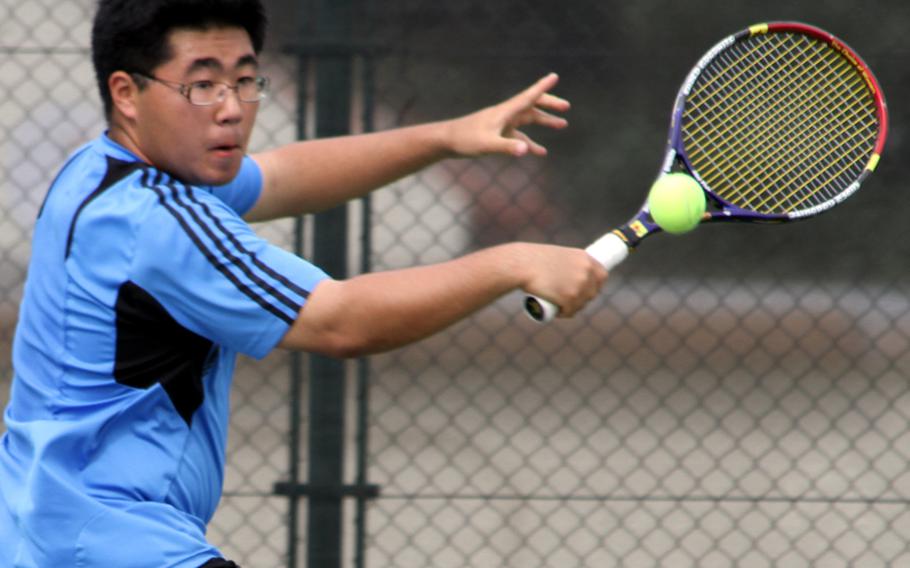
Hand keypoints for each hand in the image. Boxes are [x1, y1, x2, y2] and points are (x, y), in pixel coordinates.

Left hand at [445, 73, 569, 157]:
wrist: (446, 141)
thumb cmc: (465, 140)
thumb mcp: (488, 145)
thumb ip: (507, 147)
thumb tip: (526, 149)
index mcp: (504, 112)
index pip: (527, 97)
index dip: (542, 87)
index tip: (554, 76)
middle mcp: (505, 115)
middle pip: (532, 105)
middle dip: (549, 104)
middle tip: (566, 107)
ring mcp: (502, 124)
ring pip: (528, 119)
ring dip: (545, 121)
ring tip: (563, 124)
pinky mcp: (498, 134)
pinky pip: (519, 136)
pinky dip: (530, 142)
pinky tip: (541, 152)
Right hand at [515, 243, 607, 317]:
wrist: (521, 264)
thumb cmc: (533, 259)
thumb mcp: (557, 256)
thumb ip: (568, 264)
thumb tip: (572, 277)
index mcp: (584, 258)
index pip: (602, 275)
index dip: (595, 285)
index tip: (586, 289)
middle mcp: (586, 271)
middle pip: (592, 293)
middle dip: (582, 299)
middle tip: (567, 299)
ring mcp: (580, 285)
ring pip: (581, 304)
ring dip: (571, 307)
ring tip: (558, 304)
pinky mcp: (570, 298)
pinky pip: (570, 312)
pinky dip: (563, 314)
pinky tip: (557, 312)